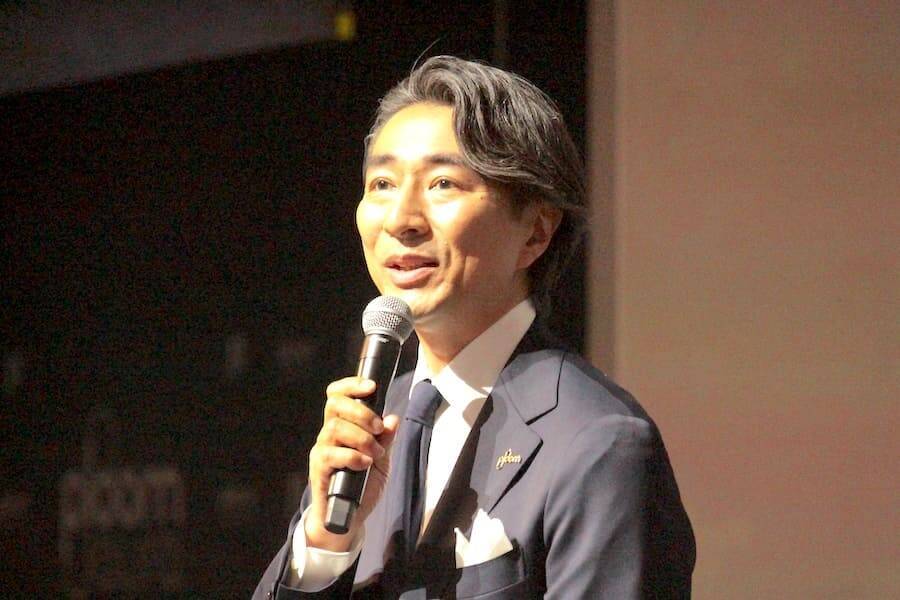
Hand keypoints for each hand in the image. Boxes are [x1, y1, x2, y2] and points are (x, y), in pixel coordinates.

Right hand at [304, 376, 399, 550]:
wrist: (348, 518)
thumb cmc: (363, 487)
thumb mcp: (382, 462)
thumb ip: (386, 440)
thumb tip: (392, 419)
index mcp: (344, 426)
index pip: (339, 395)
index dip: (352, 385)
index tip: (371, 386)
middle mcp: (330, 434)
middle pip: (335, 405)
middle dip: (362, 412)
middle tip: (378, 429)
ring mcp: (322, 450)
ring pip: (335, 428)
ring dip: (361, 438)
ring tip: (375, 454)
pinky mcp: (318, 468)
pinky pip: (331, 454)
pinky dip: (352, 456)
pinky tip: (364, 464)